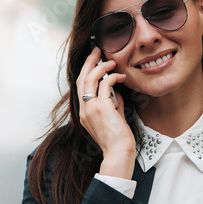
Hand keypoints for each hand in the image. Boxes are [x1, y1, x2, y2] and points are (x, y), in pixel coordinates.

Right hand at [76, 47, 135, 177]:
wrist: (118, 153)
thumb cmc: (118, 140)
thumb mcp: (114, 119)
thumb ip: (113, 105)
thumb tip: (116, 94)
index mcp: (84, 113)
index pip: (81, 87)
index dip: (87, 71)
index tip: (94, 61)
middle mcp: (84, 109)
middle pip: (81, 78)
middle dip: (89, 62)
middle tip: (97, 50)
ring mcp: (90, 108)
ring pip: (89, 78)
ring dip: (100, 66)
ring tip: (110, 61)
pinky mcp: (101, 107)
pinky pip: (105, 84)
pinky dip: (113, 77)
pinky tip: (121, 76)